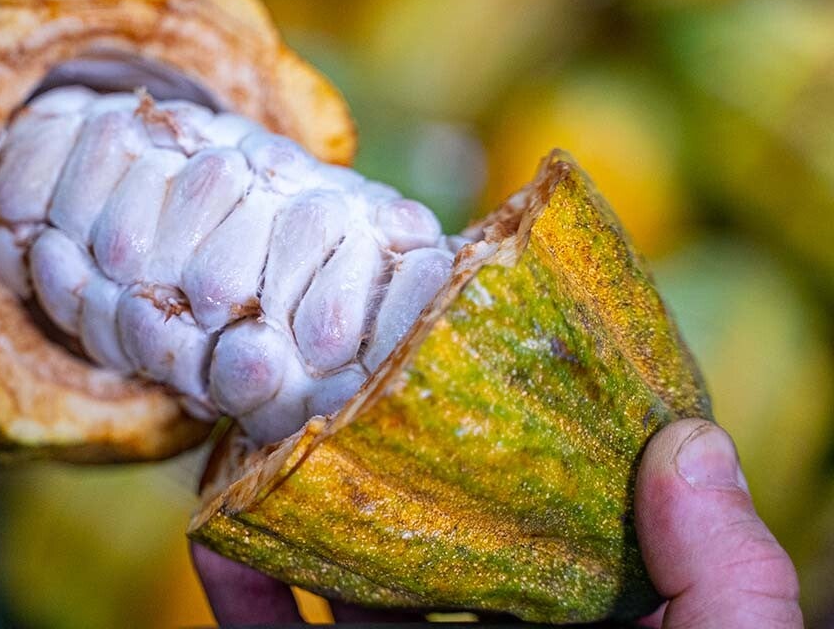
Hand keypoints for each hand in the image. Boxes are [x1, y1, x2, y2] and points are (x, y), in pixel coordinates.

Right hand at [192, 418, 801, 626]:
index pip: (560, 516)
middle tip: (351, 369)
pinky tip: (213, 529)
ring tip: (265, 427)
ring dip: (298, 509)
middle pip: (438, 536)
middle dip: (392, 459)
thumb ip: (731, 584)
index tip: (484, 352)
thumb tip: (696, 440)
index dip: (527, 436)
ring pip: (346, 586)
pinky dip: (239, 591)